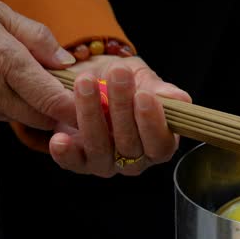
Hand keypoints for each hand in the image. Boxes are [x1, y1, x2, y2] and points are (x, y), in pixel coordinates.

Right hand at [0, 0, 76, 128]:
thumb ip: (37, 38)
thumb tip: (67, 62)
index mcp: (2, 61)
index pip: (52, 101)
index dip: (76, 109)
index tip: (91, 107)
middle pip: (40, 118)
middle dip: (56, 109)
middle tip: (64, 94)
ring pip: (18, 118)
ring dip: (27, 105)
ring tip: (19, 79)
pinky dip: (1, 104)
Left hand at [48, 56, 191, 176]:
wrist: (91, 78)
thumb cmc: (124, 81)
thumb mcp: (145, 79)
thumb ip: (162, 91)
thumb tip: (179, 99)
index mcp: (159, 143)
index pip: (161, 144)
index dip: (153, 123)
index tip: (143, 95)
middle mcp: (136, 159)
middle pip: (130, 145)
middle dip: (121, 108)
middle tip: (116, 75)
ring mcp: (108, 163)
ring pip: (101, 150)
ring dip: (92, 116)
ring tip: (85, 84)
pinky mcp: (80, 162)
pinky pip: (74, 163)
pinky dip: (66, 153)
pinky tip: (60, 138)